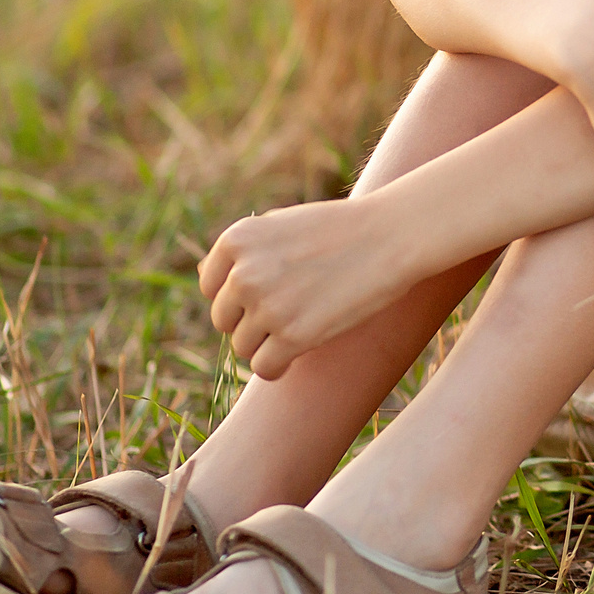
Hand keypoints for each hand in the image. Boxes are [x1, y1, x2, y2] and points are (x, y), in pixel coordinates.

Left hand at [197, 197, 418, 378]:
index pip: (210, 287)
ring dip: (268, 343)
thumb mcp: (281, 225)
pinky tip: (298, 353)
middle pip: (224, 320)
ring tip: (302, 325)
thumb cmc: (341, 230)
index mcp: (236, 240)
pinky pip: (264, 368)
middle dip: (251, 321)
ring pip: (243, 347)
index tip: (271, 293)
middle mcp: (243, 273)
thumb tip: (202, 277)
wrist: (392, 236)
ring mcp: (267, 306)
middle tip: (291, 311)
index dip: (239, 296)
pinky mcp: (294, 336)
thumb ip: (243, 253)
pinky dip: (278, 366)